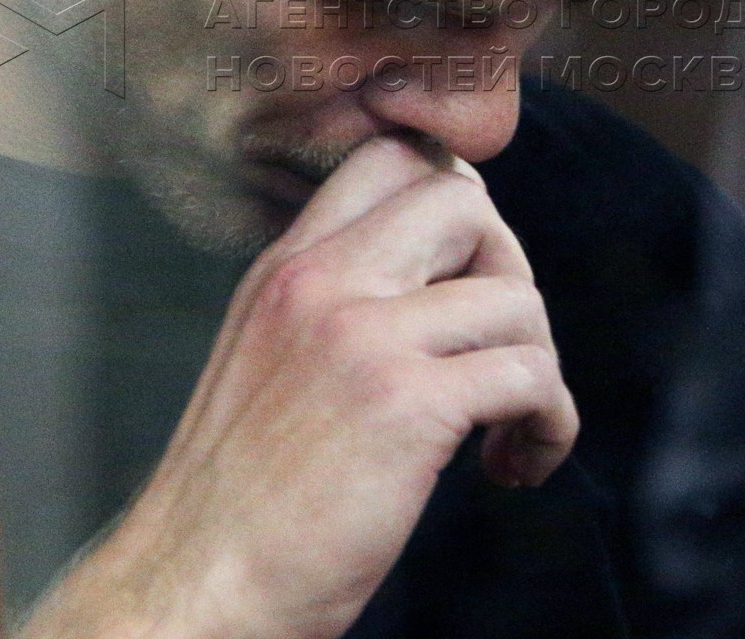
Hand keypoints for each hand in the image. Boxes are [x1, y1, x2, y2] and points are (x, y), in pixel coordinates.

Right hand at [17, 135, 577, 638]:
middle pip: (463, 198)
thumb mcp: (265, 359)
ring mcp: (364, 338)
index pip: (388, 157)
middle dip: (508, 269)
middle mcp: (322, 282)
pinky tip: (514, 467)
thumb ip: (332, 305)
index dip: (457, 200)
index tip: (471, 276)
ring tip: (511, 429)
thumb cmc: (239, 498)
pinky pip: (531, 377)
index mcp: (286, 268)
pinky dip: (550, 424)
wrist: (194, 587)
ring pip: (516, 298)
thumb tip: (437, 282)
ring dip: (540, 365)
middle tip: (496, 348)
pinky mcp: (409, 407)